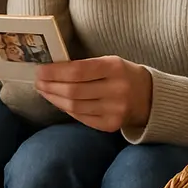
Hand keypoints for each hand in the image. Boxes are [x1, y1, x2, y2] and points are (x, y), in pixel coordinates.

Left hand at [34, 56, 152, 132]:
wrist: (149, 97)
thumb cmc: (122, 74)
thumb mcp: (109, 62)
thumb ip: (84, 65)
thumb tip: (51, 70)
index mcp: (114, 68)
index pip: (77, 70)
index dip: (55, 72)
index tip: (40, 71)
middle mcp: (116, 90)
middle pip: (73, 91)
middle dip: (50, 87)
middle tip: (38, 82)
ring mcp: (115, 110)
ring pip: (74, 106)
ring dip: (54, 99)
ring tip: (45, 92)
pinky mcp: (111, 125)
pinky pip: (81, 118)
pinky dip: (67, 109)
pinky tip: (59, 102)